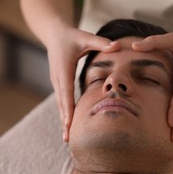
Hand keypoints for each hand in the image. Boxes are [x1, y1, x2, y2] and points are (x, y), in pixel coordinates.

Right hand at [47, 27, 119, 141]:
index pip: (66, 91)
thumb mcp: (86, 37)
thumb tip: (117, 46)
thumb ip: (101, 42)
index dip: (68, 107)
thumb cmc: (72, 36)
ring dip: (64, 121)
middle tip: (68, 139)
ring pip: (61, 104)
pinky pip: (62, 101)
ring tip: (67, 139)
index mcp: (64, 69)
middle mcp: (58, 78)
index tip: (69, 123)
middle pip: (62, 103)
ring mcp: (57, 82)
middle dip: (65, 121)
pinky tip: (69, 126)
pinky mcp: (59, 83)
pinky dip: (65, 114)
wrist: (54, 34)